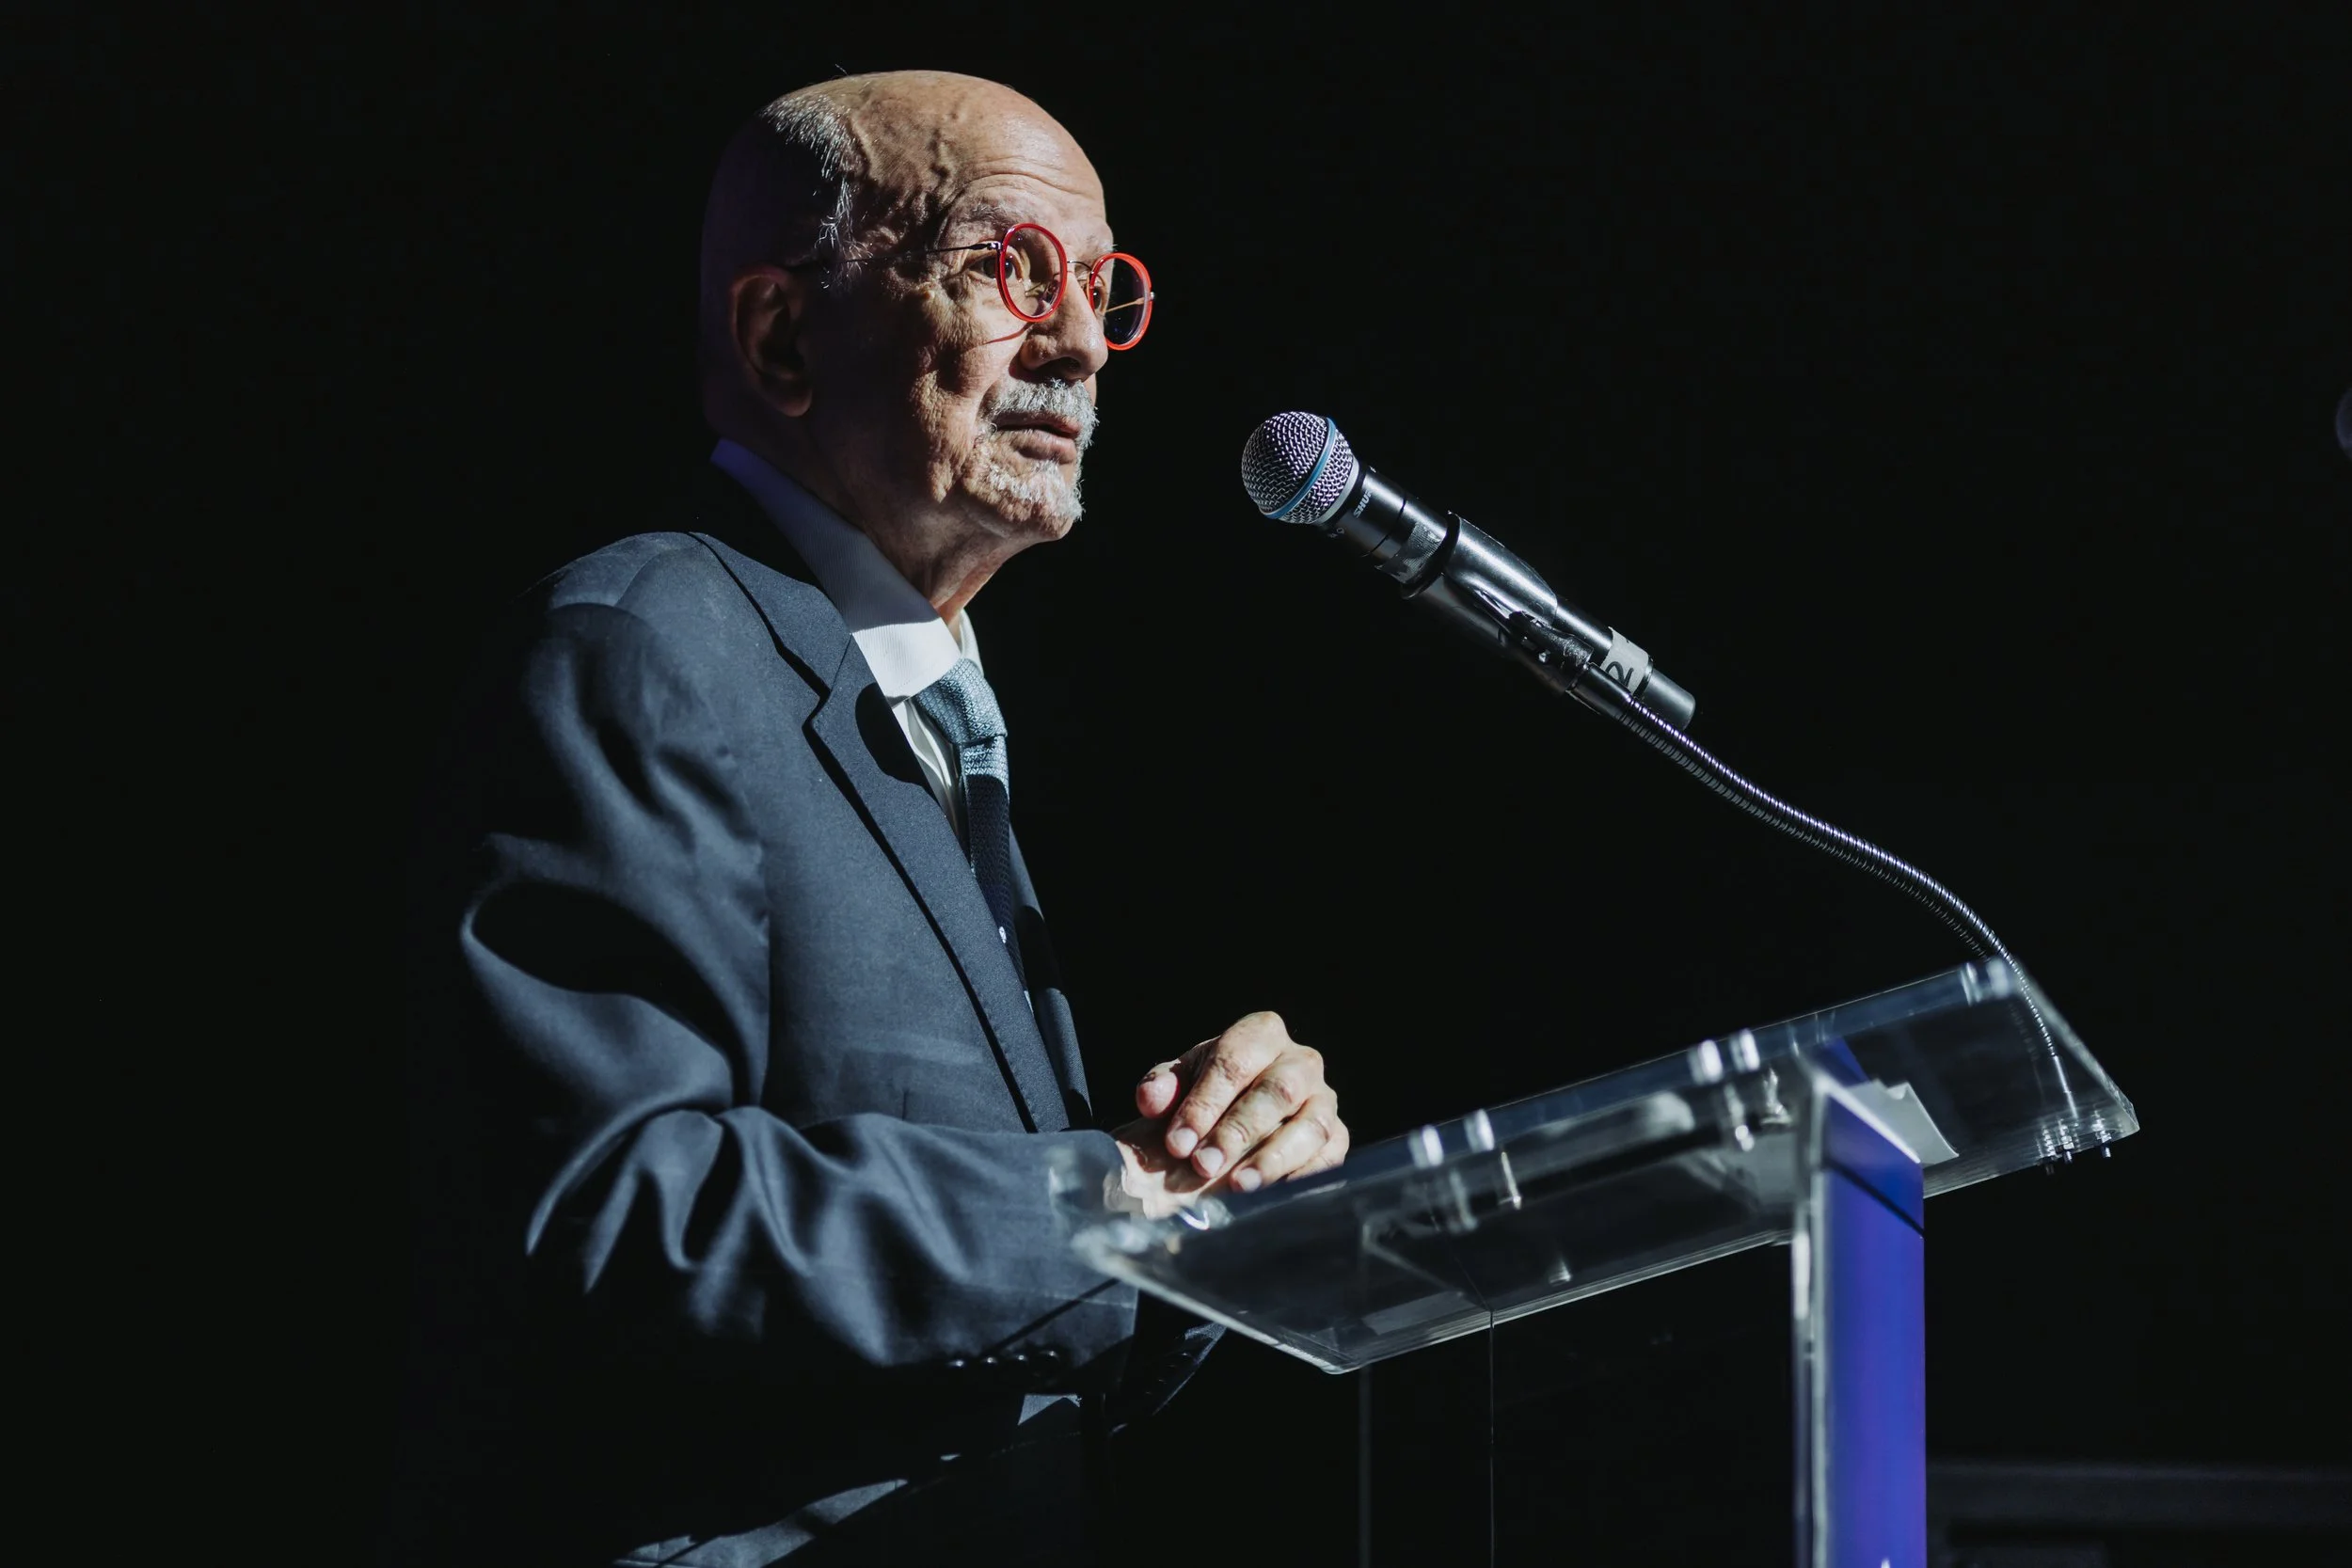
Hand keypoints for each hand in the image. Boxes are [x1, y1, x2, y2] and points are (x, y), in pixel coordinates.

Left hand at [1134, 1012, 1348, 1194]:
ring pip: (1310, 1124)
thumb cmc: (1204, 1096)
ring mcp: (1324, 1098)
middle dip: (1236, 1131)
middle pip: (1276, 1091)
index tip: (1177, 1142)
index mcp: (1262, 1033)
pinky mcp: (1336, 1135)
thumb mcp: (1177, 1085)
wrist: (1232, 1119)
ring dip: (1273, 1158)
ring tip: (1238, 1185)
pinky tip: (1272, 1194)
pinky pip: (1330, 1154)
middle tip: (1202, 1165)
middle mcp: (1301, 1061)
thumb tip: (1152, 1099)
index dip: (1205, 1102)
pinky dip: (1303, 1175)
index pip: (1235, 1062)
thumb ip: (1161, 1088)